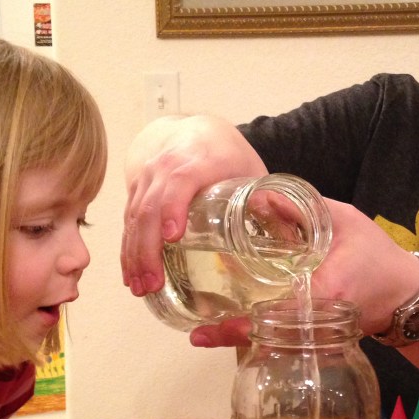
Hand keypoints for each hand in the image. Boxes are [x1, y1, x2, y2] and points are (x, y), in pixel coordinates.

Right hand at [123, 115, 267, 296]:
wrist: (190, 129)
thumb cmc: (225, 153)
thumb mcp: (250, 169)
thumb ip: (265, 200)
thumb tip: (290, 239)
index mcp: (198, 159)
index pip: (180, 181)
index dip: (174, 206)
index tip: (174, 236)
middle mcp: (165, 166)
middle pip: (150, 207)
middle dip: (148, 248)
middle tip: (154, 283)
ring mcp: (146, 179)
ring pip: (134, 217)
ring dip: (134, 255)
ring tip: (141, 289)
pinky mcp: (135, 192)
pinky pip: (128, 222)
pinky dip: (128, 250)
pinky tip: (133, 276)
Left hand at [188, 199, 418, 346]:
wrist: (404, 291)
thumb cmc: (377, 254)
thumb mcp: (346, 219)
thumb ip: (302, 208)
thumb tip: (258, 195)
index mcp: (325, 290)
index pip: (277, 313)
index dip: (242, 323)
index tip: (211, 329)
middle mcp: (319, 318)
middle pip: (269, 334)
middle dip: (233, 335)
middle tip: (200, 334)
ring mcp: (319, 331)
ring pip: (274, 340)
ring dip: (242, 338)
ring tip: (204, 335)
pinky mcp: (318, 333)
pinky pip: (283, 336)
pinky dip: (259, 333)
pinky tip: (232, 328)